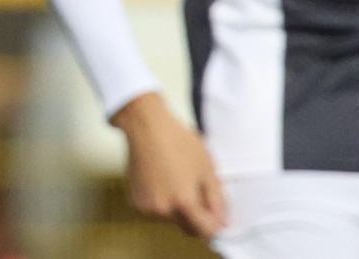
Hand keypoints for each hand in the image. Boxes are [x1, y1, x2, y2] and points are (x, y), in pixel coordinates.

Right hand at [112, 92, 227, 238]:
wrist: (146, 127)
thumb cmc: (177, 141)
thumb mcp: (207, 167)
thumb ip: (217, 199)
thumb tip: (222, 221)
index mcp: (184, 202)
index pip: (205, 231)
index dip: (214, 223)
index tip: (216, 214)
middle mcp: (163, 209)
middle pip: (187, 228)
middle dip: (196, 217)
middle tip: (196, 192)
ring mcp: (147, 206)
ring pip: (171, 219)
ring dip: (178, 209)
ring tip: (177, 181)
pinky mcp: (135, 201)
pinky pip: (155, 210)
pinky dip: (162, 202)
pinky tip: (162, 181)